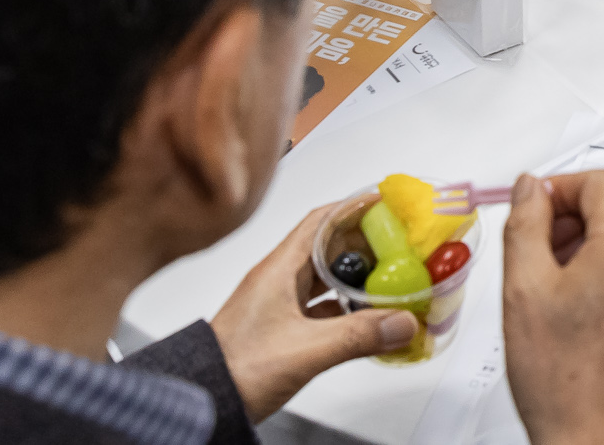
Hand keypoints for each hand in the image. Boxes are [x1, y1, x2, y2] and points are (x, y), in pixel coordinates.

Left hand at [209, 204, 417, 422]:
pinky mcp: (279, 326)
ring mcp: (277, 302)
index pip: (321, 220)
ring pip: (323, 275)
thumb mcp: (305, 350)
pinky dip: (344, 304)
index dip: (355, 207)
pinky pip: (318, 304)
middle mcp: (277, 280)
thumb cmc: (236, 368)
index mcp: (279, 270)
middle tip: (396, 244)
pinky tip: (362, 316)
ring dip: (355, 274)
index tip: (384, 204)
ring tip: (386, 278)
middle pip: (327, 245)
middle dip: (364, 241)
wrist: (202, 398)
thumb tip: (401, 322)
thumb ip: (357, 336)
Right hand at [504, 171, 603, 444]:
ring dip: (596, 231)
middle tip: (541, 241)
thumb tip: (530, 186)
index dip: (558, 189)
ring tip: (556, 273)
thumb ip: (525, 224)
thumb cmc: (562, 379)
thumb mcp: (524, 290)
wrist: (597, 440)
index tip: (531, 212)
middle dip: (578, 206)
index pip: (598, 181)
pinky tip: (579, 294)